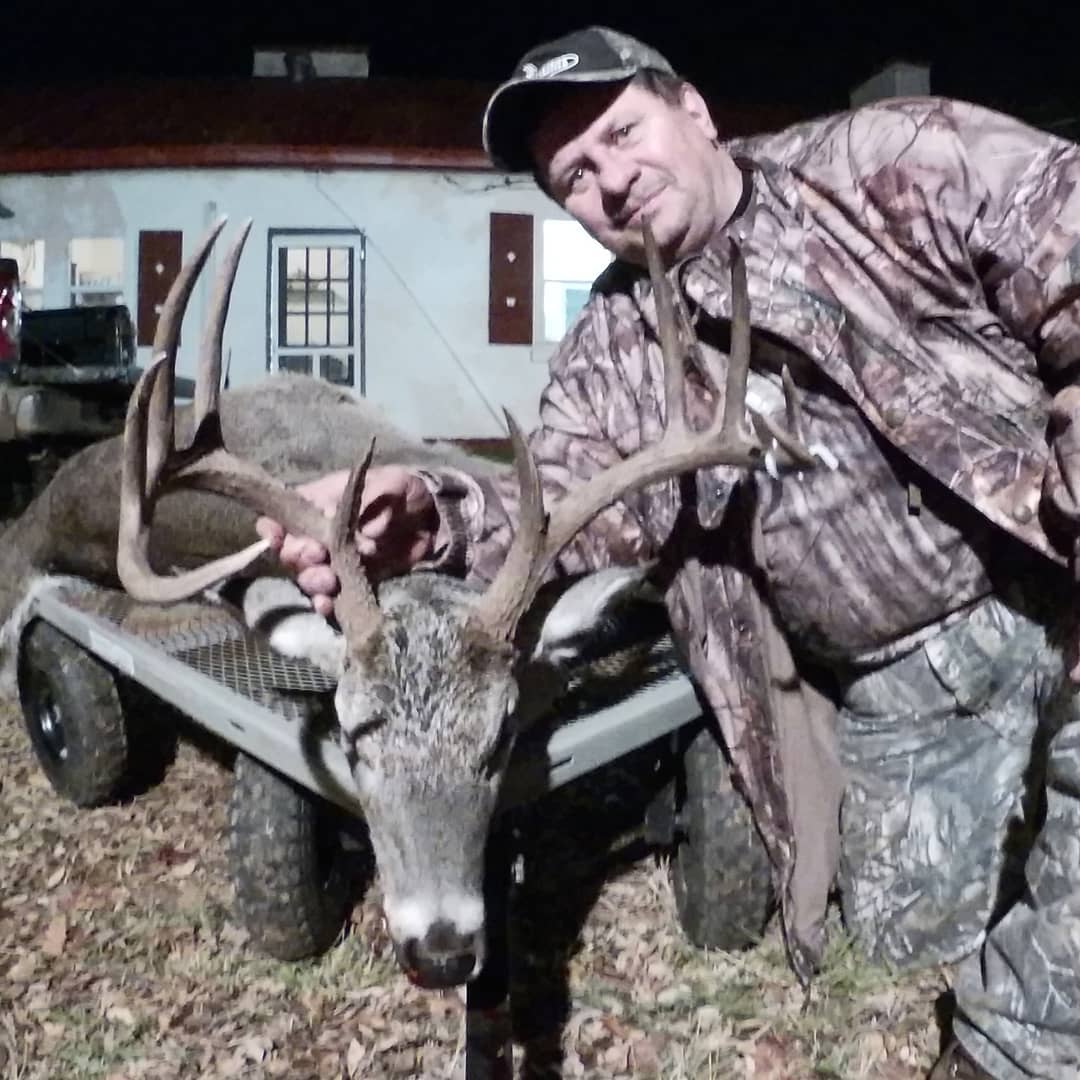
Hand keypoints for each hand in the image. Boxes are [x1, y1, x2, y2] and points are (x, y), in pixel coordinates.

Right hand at [255, 466, 437, 617]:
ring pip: (308, 577)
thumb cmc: (403, 491)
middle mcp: (319, 535)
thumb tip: (363, 533)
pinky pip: (330, 597)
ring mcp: (334, 562)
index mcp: (318, 504)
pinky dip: (325, 604)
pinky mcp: (351, 582)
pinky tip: (327, 606)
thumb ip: (372, 503)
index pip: (281, 517)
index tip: (277, 538)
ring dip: (313, 581)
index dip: (272, 529)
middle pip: (291, 552)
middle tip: (319, 556)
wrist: (432, 517)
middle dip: (300, 557)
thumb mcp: (390, 484)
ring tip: (329, 582)